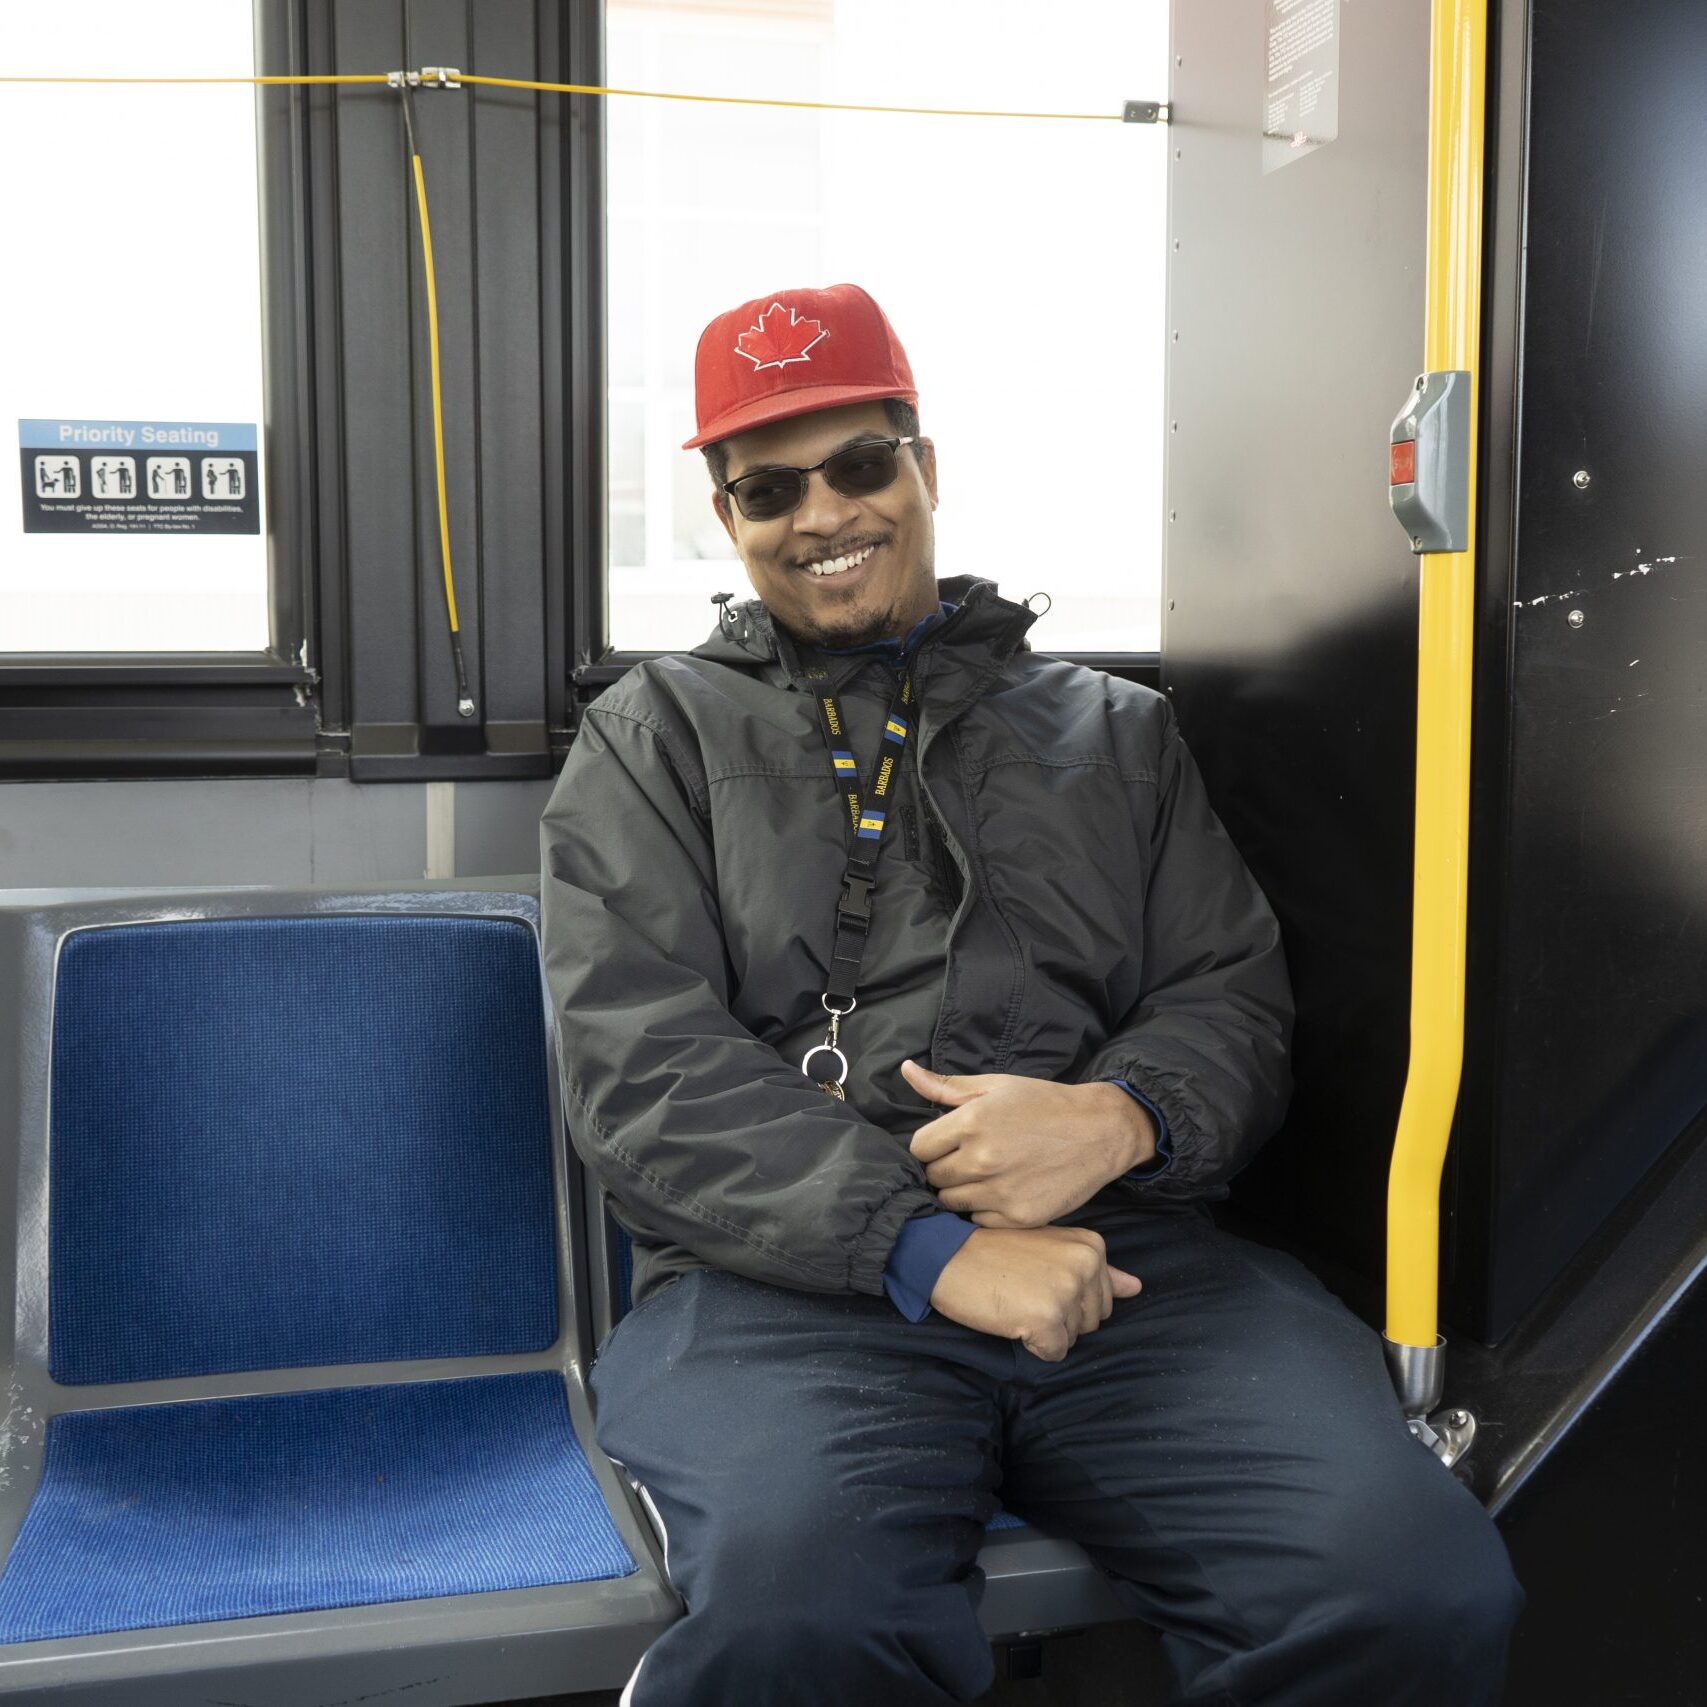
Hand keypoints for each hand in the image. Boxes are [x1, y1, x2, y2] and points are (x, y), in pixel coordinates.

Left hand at [902, 1061, 1156, 1227]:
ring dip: (963, 1190)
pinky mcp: (1018, 1217)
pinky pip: (979, 1220)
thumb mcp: (995, 1086)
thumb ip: (945, 1086)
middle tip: (972, 1158)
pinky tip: (1005, 1190)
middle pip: (933, 1178)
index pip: (919, 1149)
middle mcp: (981, 1160)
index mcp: (971, 1123)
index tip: (950, 1142)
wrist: (1100, 1131)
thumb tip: (906, 1070)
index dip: (932, 1145)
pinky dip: (986, 1208)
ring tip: (988, 1175)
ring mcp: (1000, 1192)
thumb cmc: (1044, 1104)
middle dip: (946, 1168)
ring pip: (952, 1202)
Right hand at [928, 1226, 1141, 1361]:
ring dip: (1045, 1330)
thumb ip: (1096, 1268)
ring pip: (1073, 1338)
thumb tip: (1136, 1288)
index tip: (1036, 1277)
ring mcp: (1067, 1293)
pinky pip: (1053, 1352)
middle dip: (1060, 1316)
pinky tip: (1011, 1316)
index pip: (1102, 1298)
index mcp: (1091, 1246)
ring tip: (1016, 1299)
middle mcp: (1086, 1266)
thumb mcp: (1051, 1247)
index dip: (1067, 1298)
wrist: (947, 1254)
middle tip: (1024, 1289)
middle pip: (1091, 1322)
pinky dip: (1031, 1344)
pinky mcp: (1046, 1319)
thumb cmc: (995, 1250)